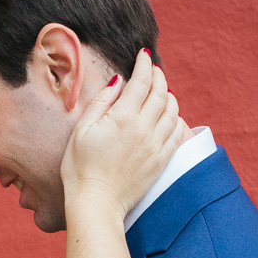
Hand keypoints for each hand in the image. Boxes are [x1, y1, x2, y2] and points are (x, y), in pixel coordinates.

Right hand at [61, 49, 186, 218]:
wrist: (96, 202)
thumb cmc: (80, 167)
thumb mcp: (82, 130)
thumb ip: (101, 102)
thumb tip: (118, 81)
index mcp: (122, 118)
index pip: (142, 81)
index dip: (145, 64)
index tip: (144, 55)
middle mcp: (144, 128)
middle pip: (161, 92)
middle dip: (159, 76)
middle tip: (153, 70)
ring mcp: (155, 145)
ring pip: (173, 110)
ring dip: (169, 95)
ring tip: (161, 91)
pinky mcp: (161, 160)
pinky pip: (178, 132)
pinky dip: (177, 118)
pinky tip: (170, 116)